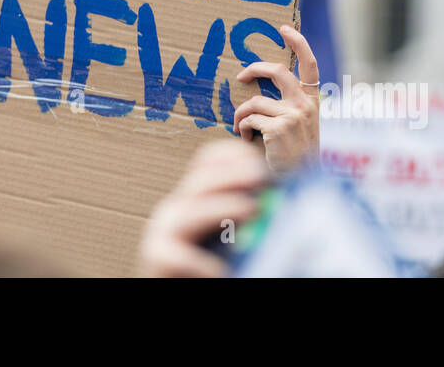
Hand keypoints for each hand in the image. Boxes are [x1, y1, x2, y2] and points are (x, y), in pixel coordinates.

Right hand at [137, 138, 267, 276]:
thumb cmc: (220, 264)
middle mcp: (179, 206)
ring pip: (190, 212)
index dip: (237, 157)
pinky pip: (177, 256)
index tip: (265, 167)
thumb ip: (254, 217)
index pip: (211, 160)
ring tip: (251, 210)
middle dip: (234, 175)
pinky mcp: (158, 257)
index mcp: (198, 195)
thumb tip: (284, 204)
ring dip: (222, 208)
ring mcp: (164, 230)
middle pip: (203, 178)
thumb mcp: (234, 233)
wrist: (186, 285)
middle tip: (262, 179)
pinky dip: (200, 262)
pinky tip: (222, 269)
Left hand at [232, 25, 319, 172]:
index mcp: (312, 103)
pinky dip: (242, 128)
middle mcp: (305, 106)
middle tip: (240, 76)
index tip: (284, 29)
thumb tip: (259, 91)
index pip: (310, 66)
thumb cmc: (297, 159)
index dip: (299, 43)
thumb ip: (289, 109)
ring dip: (241, 114)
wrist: (301, 184)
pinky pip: (249, 119)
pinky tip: (245, 139)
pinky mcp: (278, 127)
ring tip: (241, 128)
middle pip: (278, 71)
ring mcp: (293, 115)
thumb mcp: (302, 130)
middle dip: (255, 68)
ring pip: (255, 102)